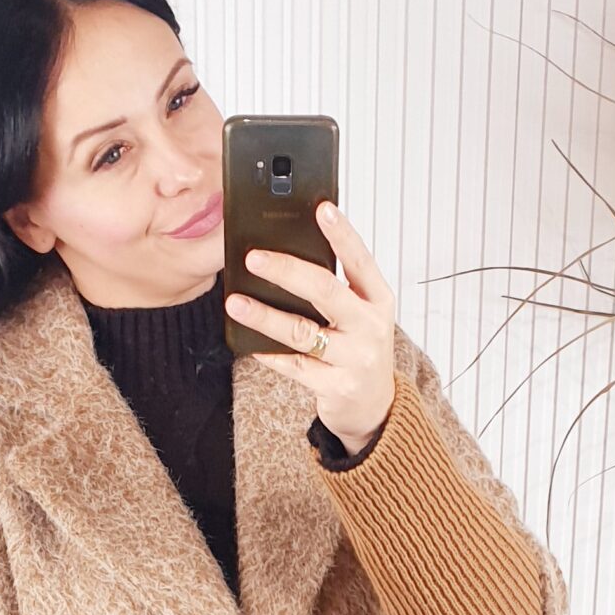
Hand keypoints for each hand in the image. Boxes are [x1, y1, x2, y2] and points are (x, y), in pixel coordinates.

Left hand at [225, 201, 396, 451]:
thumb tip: (289, 253)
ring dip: (265, 316)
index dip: (342, 234)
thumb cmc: (360, 348)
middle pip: (326, 291)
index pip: (360, 260)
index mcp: (378, 300)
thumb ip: (338, 288)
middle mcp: (370, 327)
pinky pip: (295, 367)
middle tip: (254, 257)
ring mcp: (354, 359)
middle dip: (287, 271)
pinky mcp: (336, 387)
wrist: (374, 406)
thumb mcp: (361, 314)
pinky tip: (249, 343)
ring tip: (236, 303)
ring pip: (303, 332)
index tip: (322, 209)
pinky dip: (270, 353)